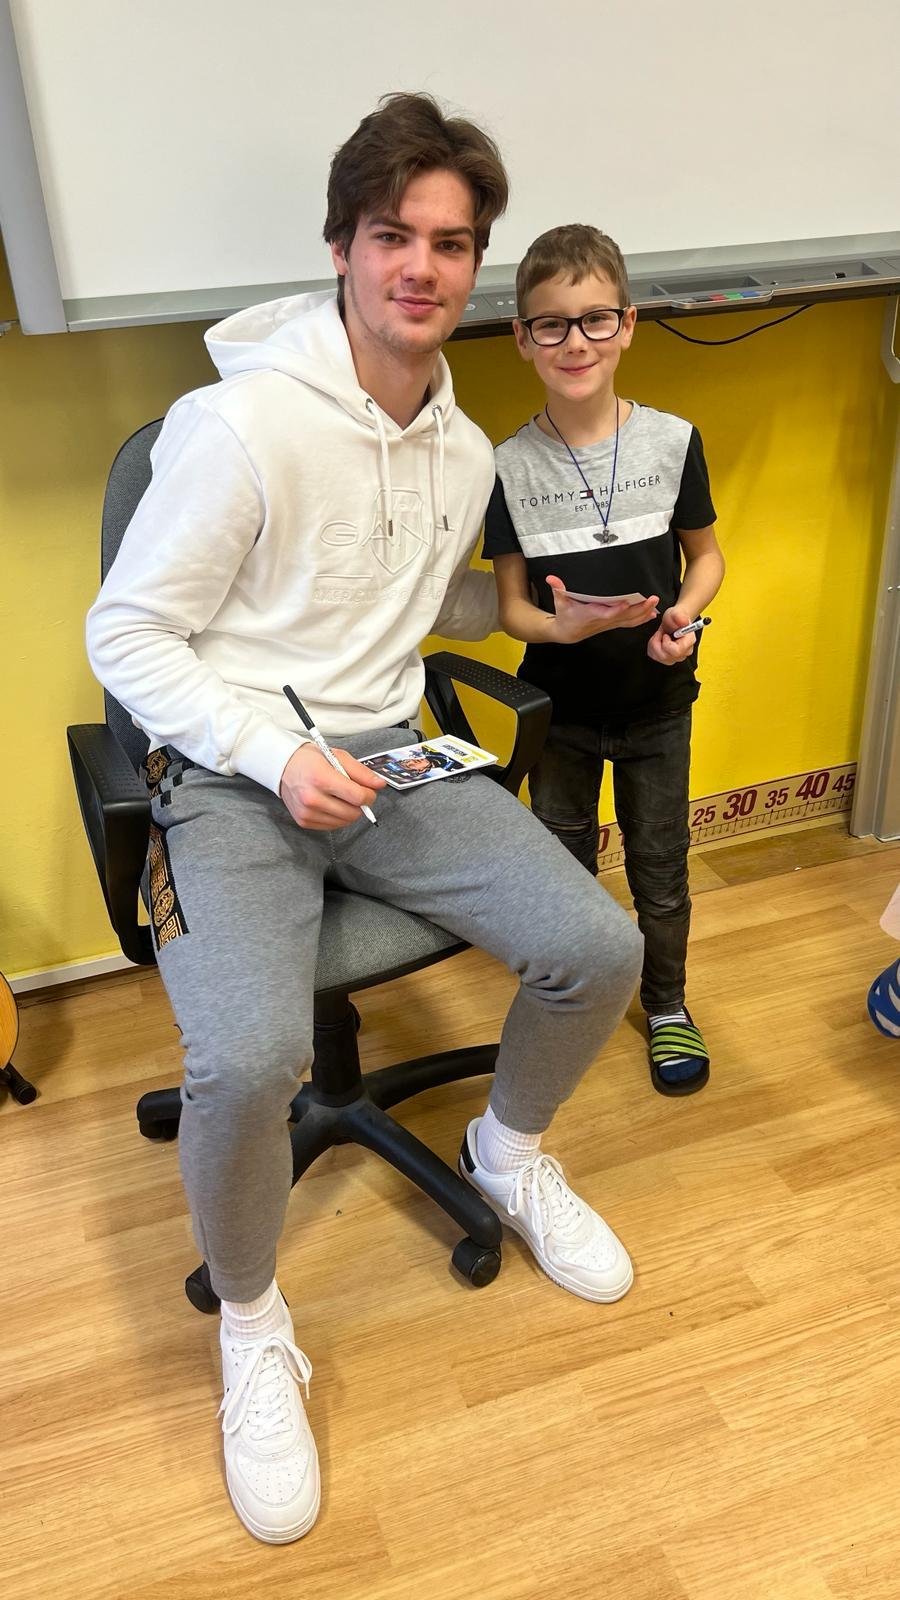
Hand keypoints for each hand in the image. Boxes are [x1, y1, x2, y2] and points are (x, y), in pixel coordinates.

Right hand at [279, 743, 385, 829]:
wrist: (283, 767)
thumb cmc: (310, 760)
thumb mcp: (337, 757)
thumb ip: (361, 772)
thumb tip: (379, 785)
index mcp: (321, 778)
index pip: (357, 796)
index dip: (369, 795)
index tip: (369, 790)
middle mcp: (312, 798)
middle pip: (352, 813)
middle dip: (360, 805)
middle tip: (356, 793)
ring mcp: (307, 812)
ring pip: (344, 822)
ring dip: (349, 811)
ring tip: (341, 797)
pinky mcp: (304, 822)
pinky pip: (332, 826)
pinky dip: (337, 817)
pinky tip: (331, 804)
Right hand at [545, 576, 659, 642]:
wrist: (567, 633)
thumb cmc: (564, 615)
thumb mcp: (559, 601)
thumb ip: (558, 589)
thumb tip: (551, 578)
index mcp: (591, 614)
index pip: (605, 614)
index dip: (615, 611)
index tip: (626, 604)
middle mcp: (603, 621)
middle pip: (624, 617)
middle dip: (639, 609)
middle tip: (652, 599)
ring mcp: (609, 624)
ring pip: (629, 621)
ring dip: (643, 613)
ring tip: (656, 604)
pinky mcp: (613, 624)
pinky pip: (630, 623)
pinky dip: (641, 619)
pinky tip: (652, 614)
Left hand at [647, 605, 697, 664]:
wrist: (673, 621)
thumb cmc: (675, 618)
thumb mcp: (676, 613)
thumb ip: (679, 616)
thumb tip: (684, 622)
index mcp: (689, 642)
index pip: (676, 651)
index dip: (666, 643)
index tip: (665, 634)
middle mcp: (684, 652)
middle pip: (665, 656)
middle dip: (657, 643)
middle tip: (660, 633)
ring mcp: (676, 658)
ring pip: (658, 657)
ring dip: (654, 644)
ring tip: (659, 635)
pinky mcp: (667, 659)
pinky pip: (654, 657)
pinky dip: (652, 647)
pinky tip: (657, 640)